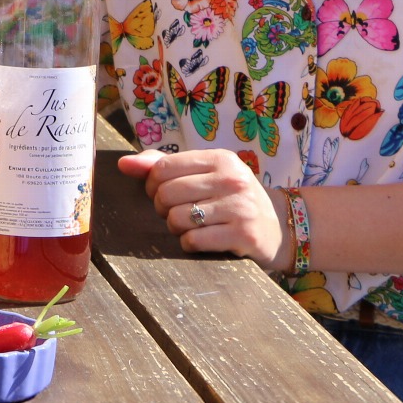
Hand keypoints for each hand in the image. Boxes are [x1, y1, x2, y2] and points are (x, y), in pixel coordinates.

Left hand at [118, 148, 291, 269]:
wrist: (279, 227)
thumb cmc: (231, 198)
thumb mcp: (205, 174)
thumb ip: (163, 166)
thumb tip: (123, 164)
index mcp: (220, 158)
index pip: (163, 167)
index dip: (151, 184)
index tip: (161, 194)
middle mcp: (232, 179)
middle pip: (167, 194)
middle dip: (163, 208)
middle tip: (175, 213)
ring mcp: (240, 207)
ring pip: (177, 219)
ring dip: (176, 228)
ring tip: (191, 226)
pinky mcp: (244, 235)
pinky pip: (194, 240)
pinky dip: (189, 244)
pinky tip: (202, 240)